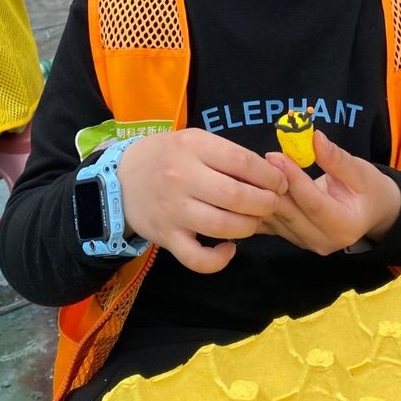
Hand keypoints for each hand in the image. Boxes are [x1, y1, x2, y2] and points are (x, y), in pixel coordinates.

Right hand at [118, 130, 288, 274]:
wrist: (121, 179)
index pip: (242, 162)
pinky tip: (229, 248)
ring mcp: (174, 210)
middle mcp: (182, 178)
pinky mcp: (166, 238)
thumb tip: (270, 174)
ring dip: (248, 227)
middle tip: (272, 204)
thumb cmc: (167, 156)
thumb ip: (227, 154)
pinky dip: (219, 260)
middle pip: (236, 197)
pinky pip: (197, 259)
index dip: (269, 176)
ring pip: (222, 227)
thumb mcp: (194, 141)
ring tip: (253, 221)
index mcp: (193, 147)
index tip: (279, 183)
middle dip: (265, 203)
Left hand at [261, 131, 400, 254]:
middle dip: (271, 186)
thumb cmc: (368, 190)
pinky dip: (257, 206)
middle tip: (255, 161)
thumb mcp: (360, 171)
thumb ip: (336, 158)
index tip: (276, 155)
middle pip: (290, 213)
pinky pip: (269, 223)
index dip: (293, 179)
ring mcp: (306, 243)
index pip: (313, 203)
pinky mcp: (292, 239)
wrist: (371, 212)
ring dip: (260, 195)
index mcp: (344, 226)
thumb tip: (315, 137)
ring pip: (276, 220)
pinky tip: (246, 188)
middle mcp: (323, 241)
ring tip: (248, 171)